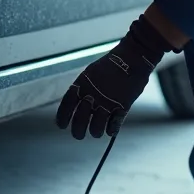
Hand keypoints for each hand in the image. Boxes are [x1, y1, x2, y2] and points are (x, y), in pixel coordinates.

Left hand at [55, 16, 171, 138]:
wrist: (132, 58)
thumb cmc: (111, 65)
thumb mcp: (91, 73)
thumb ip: (83, 88)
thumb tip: (77, 103)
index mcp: (82, 85)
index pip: (67, 105)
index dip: (63, 117)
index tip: (61, 125)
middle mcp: (92, 95)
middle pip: (80, 121)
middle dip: (77, 132)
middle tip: (78, 135)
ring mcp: (107, 102)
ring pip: (96, 128)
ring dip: (95, 132)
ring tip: (96, 132)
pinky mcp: (122, 107)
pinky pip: (114, 126)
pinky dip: (111, 130)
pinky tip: (110, 131)